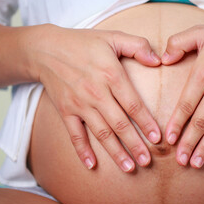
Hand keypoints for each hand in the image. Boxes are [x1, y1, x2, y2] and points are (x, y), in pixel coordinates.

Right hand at [24, 24, 160, 171]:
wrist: (45, 49)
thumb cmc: (83, 43)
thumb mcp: (113, 36)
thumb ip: (138, 46)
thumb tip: (159, 60)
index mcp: (111, 75)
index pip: (133, 105)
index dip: (146, 123)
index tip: (157, 138)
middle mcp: (96, 93)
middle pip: (119, 124)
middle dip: (134, 144)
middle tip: (148, 161)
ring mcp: (79, 104)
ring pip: (101, 133)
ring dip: (115, 152)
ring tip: (129, 167)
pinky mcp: (65, 111)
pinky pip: (74, 134)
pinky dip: (82, 150)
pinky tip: (91, 165)